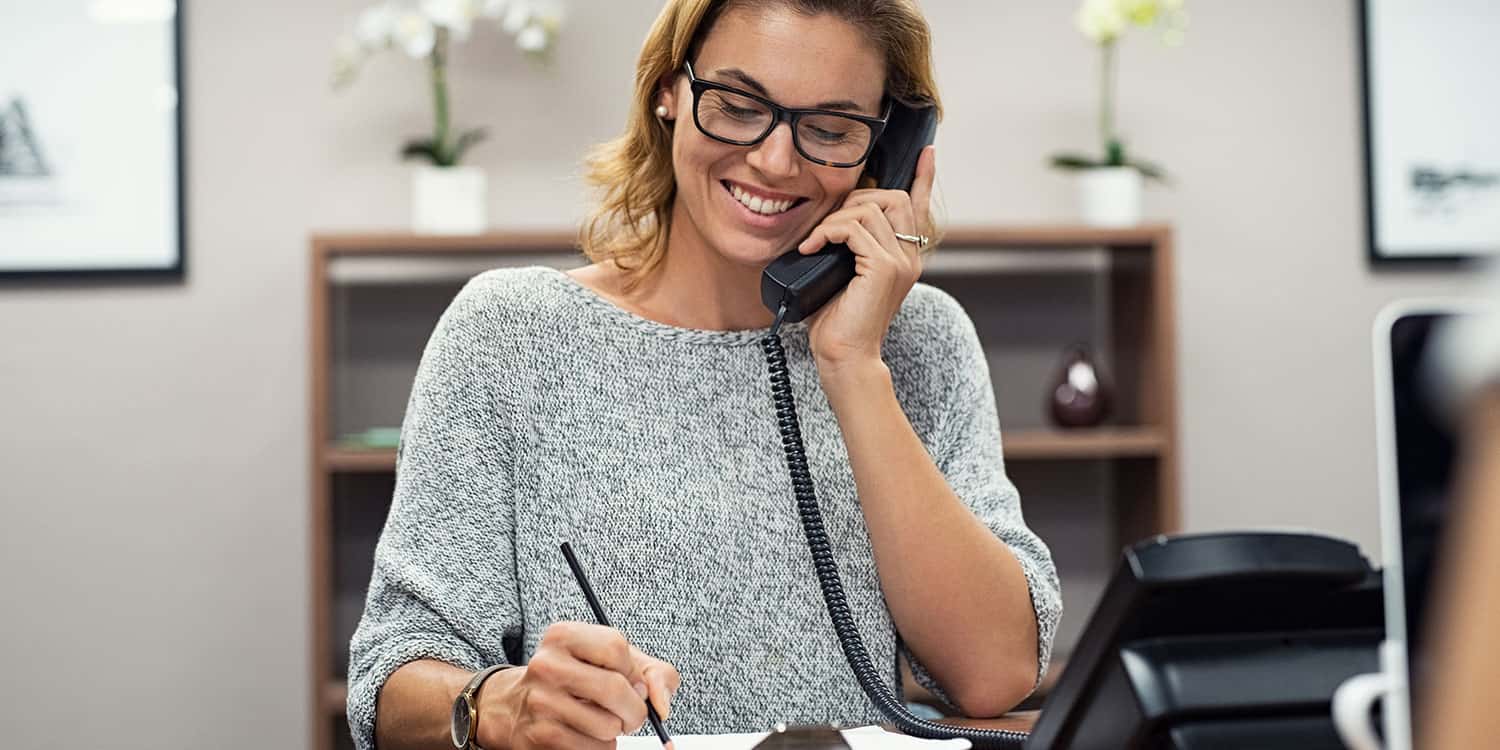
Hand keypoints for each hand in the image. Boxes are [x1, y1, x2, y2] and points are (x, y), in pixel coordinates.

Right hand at [481, 621, 679, 749]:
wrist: (514, 705)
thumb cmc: (574, 679)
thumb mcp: (609, 661)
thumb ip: (651, 672)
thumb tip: (661, 703)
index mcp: (563, 636)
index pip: (615, 647)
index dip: (632, 670)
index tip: (629, 680)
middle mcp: (547, 665)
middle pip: (615, 688)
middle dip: (634, 709)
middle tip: (630, 713)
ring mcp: (541, 702)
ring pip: (608, 726)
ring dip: (615, 730)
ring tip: (601, 721)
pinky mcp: (540, 736)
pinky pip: (593, 749)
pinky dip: (600, 747)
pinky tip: (584, 734)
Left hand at [796, 145, 936, 371]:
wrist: (845, 357)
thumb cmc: (838, 322)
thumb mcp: (845, 275)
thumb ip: (851, 248)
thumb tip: (832, 223)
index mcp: (905, 257)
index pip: (919, 207)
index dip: (924, 177)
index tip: (926, 152)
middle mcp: (909, 257)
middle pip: (894, 196)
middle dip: (857, 198)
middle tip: (829, 225)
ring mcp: (900, 262)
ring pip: (871, 208)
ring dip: (835, 218)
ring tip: (816, 242)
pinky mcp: (884, 268)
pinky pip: (853, 228)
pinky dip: (827, 232)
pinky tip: (812, 249)